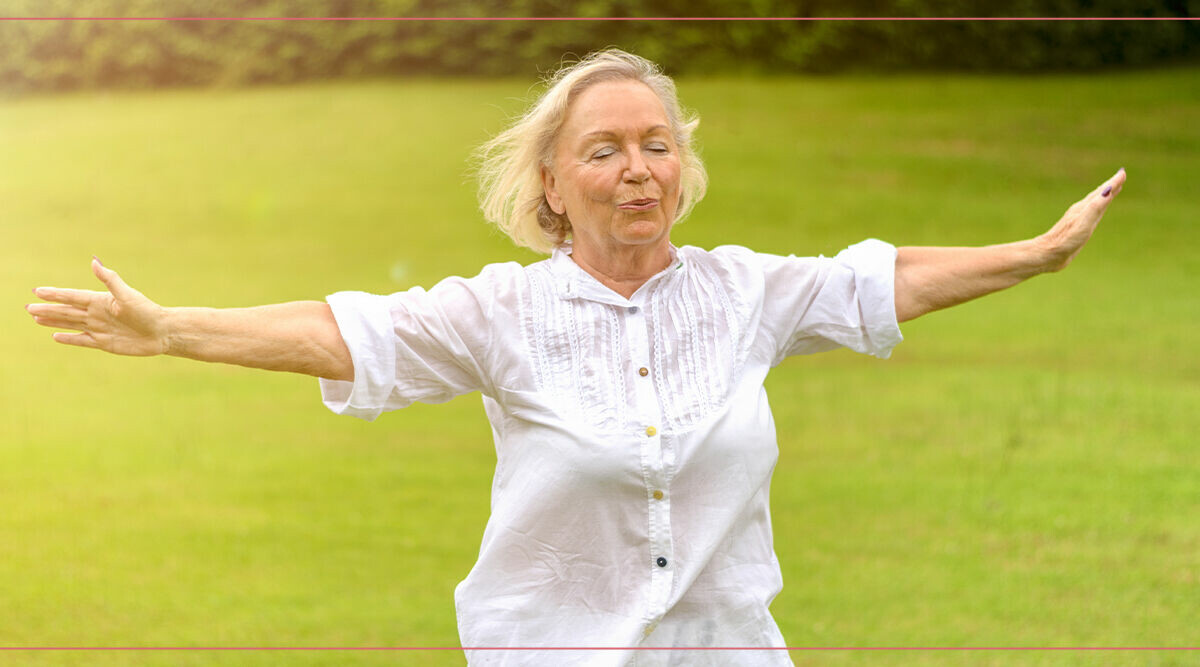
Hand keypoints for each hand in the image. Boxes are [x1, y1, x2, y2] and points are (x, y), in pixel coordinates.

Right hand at [28, 258, 169, 355]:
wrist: (162, 332)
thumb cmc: (147, 311)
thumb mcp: (127, 294)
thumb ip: (110, 279)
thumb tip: (93, 261)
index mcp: (101, 300)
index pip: (72, 296)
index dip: (55, 294)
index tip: (38, 290)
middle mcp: (98, 313)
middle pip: (67, 311)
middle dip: (48, 309)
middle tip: (28, 307)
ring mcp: (100, 328)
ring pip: (71, 323)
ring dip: (54, 321)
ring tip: (36, 317)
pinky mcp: (104, 343)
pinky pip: (82, 340)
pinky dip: (69, 338)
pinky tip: (55, 335)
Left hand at [1035, 167, 1126, 271]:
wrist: (1047, 254)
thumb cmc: (1066, 240)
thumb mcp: (1084, 223)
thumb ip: (1096, 207)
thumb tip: (1109, 189)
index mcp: (1083, 208)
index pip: (1101, 192)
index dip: (1113, 183)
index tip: (1123, 173)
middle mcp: (1080, 211)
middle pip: (1097, 195)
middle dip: (1110, 186)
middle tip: (1121, 177)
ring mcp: (1077, 220)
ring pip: (1093, 203)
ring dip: (1103, 196)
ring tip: (1111, 190)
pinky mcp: (1075, 229)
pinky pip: (1090, 214)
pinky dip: (1097, 208)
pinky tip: (1096, 212)